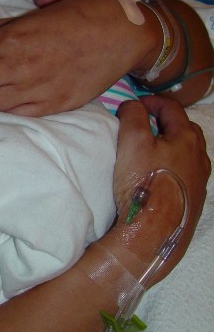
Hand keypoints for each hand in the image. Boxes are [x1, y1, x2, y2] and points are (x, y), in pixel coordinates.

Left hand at [0, 0, 156, 115]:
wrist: (118, 35)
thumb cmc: (77, 18)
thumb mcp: (36, 14)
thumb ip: (3, 25)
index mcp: (11, 39)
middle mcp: (17, 66)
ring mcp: (33, 90)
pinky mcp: (50, 107)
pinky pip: (12, 115)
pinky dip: (1, 110)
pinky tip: (2, 103)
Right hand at [106, 96, 209, 282]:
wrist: (156, 229)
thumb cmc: (144, 181)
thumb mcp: (132, 140)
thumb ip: (133, 115)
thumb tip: (133, 105)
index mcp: (186, 137)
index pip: (172, 108)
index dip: (152, 101)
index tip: (135, 104)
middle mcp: (199, 156)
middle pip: (185, 128)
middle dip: (166, 121)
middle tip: (145, 123)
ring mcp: (200, 178)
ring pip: (189, 151)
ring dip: (172, 143)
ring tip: (153, 148)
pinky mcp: (195, 196)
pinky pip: (188, 171)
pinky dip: (175, 163)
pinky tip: (162, 172)